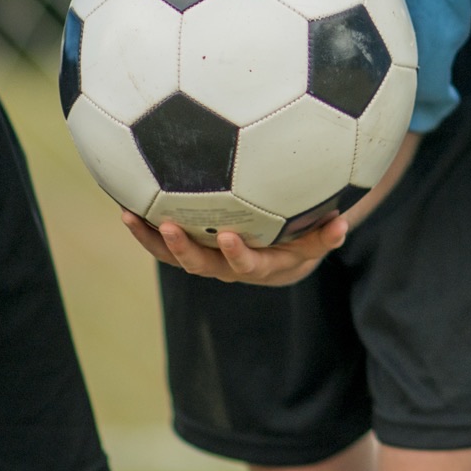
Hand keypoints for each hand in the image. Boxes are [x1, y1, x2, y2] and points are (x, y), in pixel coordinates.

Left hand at [121, 208, 346, 285]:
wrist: (277, 256)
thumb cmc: (300, 240)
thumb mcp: (316, 240)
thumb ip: (327, 235)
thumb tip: (342, 223)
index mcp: (257, 266)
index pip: (244, 265)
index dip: (236, 254)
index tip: (228, 236)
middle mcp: (226, 267)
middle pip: (200, 265)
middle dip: (182, 247)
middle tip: (167, 226)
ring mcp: (205, 258)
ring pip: (173, 255)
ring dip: (150, 238)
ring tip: (129, 215)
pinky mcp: (190, 246)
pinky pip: (164, 241)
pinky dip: (145, 227)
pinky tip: (127, 203)